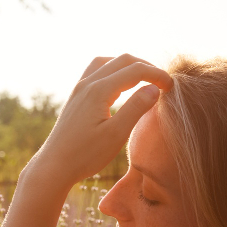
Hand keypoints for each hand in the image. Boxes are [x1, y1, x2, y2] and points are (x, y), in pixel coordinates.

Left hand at [25, 54, 173, 191]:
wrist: (54, 166)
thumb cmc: (85, 155)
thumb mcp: (116, 135)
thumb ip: (136, 108)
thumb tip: (154, 88)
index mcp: (99, 90)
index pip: (135, 70)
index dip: (157, 75)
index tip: (172, 87)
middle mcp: (87, 84)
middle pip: (122, 60)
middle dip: (146, 66)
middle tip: (162, 82)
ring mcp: (79, 89)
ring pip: (107, 62)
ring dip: (128, 65)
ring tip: (144, 78)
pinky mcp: (75, 97)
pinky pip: (96, 72)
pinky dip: (113, 71)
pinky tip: (120, 86)